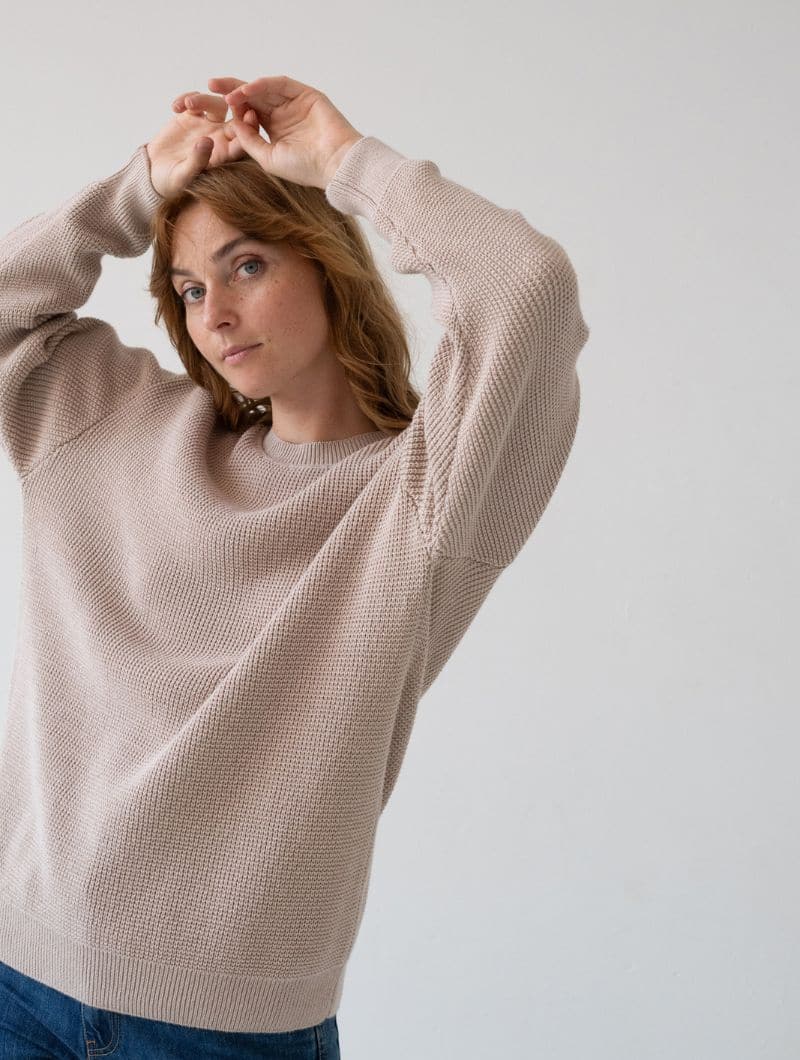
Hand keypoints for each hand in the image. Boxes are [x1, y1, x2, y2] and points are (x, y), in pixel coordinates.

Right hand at [145, 85, 259, 197]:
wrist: (153, 174)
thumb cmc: (171, 183)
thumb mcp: (183, 176)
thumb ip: (197, 160)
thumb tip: (208, 141)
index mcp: (224, 155)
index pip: (243, 140)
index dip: (250, 127)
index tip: (250, 114)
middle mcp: (219, 139)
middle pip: (234, 116)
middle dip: (234, 104)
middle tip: (227, 94)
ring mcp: (206, 126)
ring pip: (216, 104)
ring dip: (204, 99)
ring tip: (187, 104)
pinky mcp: (189, 117)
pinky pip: (194, 100)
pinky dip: (186, 98)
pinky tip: (175, 107)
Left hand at [209, 74, 363, 189]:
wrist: (335, 164)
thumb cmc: (305, 168)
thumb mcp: (268, 158)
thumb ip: (249, 141)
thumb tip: (232, 124)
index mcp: (275, 131)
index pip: (249, 114)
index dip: (233, 110)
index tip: (215, 111)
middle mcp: (283, 115)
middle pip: (253, 97)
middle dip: (232, 91)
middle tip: (210, 84)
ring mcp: (295, 103)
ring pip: (264, 89)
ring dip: (245, 88)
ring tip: (228, 93)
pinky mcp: (306, 95)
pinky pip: (280, 84)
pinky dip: (263, 84)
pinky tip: (248, 90)